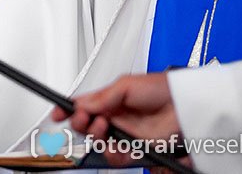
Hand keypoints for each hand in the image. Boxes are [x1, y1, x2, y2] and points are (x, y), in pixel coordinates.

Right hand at [51, 73, 185, 166]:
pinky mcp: (135, 148)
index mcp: (108, 99)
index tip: (56, 113)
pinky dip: (112, 153)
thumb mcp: (126, 84)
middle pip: (85, 125)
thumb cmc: (161, 88)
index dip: (66, 109)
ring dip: (96, 136)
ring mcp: (123, 133)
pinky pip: (116, 156)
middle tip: (84, 118)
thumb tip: (83, 104)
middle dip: (79, 123)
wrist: (185, 104)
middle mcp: (113, 117)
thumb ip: (103, 96)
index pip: (81, 105)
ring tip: (104, 127)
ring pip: (98, 142)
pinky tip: (115, 143)